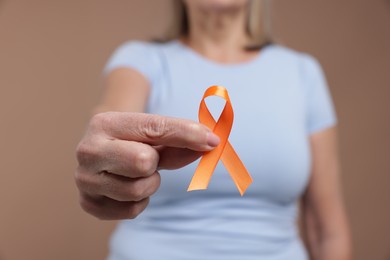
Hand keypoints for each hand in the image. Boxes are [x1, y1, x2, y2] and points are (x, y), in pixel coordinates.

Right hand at [75, 112, 219, 219]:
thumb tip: (210, 144)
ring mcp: (85, 180)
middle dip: (155, 163)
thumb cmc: (132, 142)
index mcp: (104, 123)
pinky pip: (132, 210)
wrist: (101, 154)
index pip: (154, 128)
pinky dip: (139, 201)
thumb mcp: (153, 135)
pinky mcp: (89, 204)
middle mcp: (88, 150)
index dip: (187, 134)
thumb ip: (179, 140)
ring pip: (139, 190)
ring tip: (137, 174)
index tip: (211, 140)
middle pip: (144, 162)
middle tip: (149, 159)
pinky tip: (128, 187)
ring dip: (149, 183)